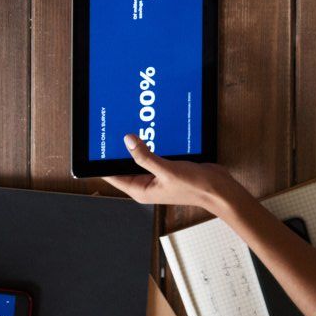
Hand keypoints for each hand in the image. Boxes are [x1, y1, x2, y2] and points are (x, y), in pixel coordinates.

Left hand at [101, 134, 238, 211]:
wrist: (219, 189)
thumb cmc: (196, 187)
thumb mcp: (167, 171)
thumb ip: (145, 156)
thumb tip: (127, 140)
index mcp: (141, 190)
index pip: (112, 175)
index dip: (102, 161)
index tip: (95, 145)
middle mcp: (146, 184)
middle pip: (124, 164)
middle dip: (118, 149)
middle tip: (111, 128)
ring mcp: (156, 176)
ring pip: (138, 157)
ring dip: (136, 144)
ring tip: (128, 126)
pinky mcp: (165, 168)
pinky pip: (152, 153)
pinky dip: (150, 144)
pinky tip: (149, 131)